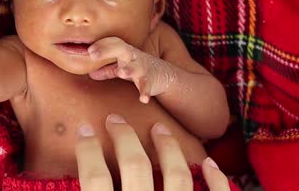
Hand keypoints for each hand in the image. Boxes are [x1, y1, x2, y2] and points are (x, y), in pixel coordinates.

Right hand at [75, 114, 230, 190]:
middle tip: (115, 119)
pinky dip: (215, 179)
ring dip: (167, 147)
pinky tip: (208, 162)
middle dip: (123, 137)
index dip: (86, 150)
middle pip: (134, 166)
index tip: (83, 130)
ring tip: (159, 128)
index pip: (95, 179)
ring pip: (176, 175)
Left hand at [88, 37, 176, 103]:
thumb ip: (106, 70)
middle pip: (120, 49)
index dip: (100, 45)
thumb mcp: (121, 67)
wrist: (164, 74)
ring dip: (128, 70)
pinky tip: (143, 99)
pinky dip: (145, 92)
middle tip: (93, 55)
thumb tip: (89, 73)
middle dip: (107, 50)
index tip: (88, 50)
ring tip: (122, 72)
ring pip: (134, 68)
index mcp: (124, 52)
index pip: (112, 43)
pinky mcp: (150, 81)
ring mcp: (142, 69)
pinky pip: (146, 86)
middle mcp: (133, 57)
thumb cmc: (137, 68)